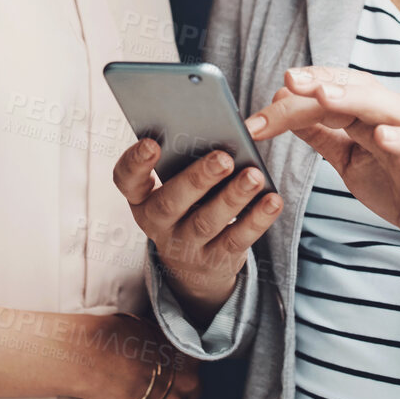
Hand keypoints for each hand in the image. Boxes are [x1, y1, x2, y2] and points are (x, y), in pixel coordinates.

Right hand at [79, 312, 201, 398]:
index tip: (166, 372)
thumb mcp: (146, 329)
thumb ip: (160, 342)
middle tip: (155, 388)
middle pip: (192, 393)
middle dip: (176, 391)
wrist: (92, 357)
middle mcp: (187, 379)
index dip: (178, 371)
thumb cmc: (113, 338)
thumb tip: (157, 346)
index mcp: (185, 353)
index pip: (194, 367)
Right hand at [112, 138, 282, 327]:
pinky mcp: (215, 260)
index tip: (152, 143)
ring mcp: (185, 246)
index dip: (135, 163)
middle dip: (198, 179)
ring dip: (232, 197)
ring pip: (207, 221)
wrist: (195, 266)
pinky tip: (272, 201)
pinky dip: (256, 220)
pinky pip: (237, 240)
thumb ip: (186, 162)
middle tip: (223, 158)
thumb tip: (219, 131)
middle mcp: (158, 222)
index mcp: (143, 197)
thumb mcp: (176, 188)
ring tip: (254, 176)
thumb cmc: (188, 207)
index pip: (127, 180)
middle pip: (172, 201)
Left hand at [246, 66, 399, 279]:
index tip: (267, 101)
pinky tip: (382, 135)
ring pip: (389, 108)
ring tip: (324, 96)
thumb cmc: (393, 184)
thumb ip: (319, 132)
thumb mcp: (346, 158)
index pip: (332, 90)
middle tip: (290, 81)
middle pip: (357, 89)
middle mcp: (390, 118)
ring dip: (356, 99)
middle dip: (322, 82)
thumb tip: (282, 105)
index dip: (301, 92)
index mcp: (367, 115)